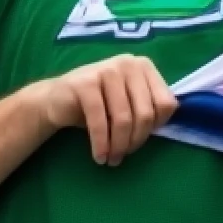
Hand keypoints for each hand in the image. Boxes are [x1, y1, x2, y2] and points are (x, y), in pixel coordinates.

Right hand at [40, 55, 178, 165]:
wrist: (56, 99)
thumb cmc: (99, 104)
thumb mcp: (128, 102)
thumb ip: (148, 107)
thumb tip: (166, 125)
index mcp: (144, 66)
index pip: (166, 103)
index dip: (156, 127)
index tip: (142, 139)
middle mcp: (128, 63)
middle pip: (145, 113)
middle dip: (136, 141)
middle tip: (123, 156)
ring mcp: (106, 69)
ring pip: (124, 119)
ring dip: (118, 146)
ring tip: (111, 159)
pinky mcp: (85, 82)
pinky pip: (99, 120)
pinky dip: (101, 143)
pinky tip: (99, 156)